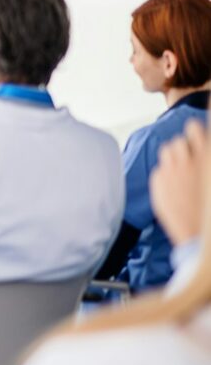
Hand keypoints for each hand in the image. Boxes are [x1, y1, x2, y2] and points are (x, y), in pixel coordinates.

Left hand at [150, 119, 206, 245]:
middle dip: (184, 148)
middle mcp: (189, 162)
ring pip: (166, 151)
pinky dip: (166, 173)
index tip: (197, 136)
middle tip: (190, 159)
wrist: (202, 235)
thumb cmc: (209, 210)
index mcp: (207, 158)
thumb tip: (202, 147)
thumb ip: (206, 162)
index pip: (195, 129)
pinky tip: (175, 185)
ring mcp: (172, 171)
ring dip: (173, 157)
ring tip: (181, 169)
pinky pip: (160, 169)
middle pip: (179, 141)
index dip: (195, 132)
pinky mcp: (159, 182)